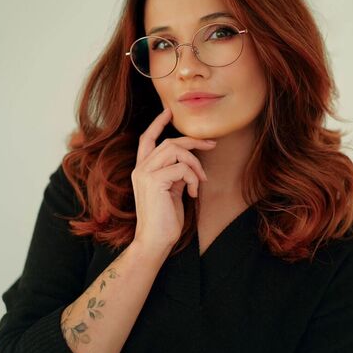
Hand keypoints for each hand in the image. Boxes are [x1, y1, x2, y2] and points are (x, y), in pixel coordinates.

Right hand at [131, 107, 215, 257]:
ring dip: (195, 163)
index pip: (147, 139)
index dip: (158, 123)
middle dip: (193, 141)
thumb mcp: (171, 191)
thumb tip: (189, 162)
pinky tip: (192, 193)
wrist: (155, 241)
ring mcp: (145, 174)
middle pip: (169, 142)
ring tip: (201, 180)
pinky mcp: (154, 181)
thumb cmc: (165, 219)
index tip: (169, 111)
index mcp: (142, 170)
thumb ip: (175, 173)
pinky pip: (181, 168)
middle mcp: (140, 169)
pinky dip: (193, 178)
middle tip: (211, 145)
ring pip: (175, 150)